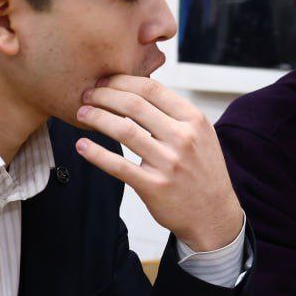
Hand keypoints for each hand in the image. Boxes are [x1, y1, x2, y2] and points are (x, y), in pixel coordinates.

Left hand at [75, 75, 243, 250]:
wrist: (213, 214)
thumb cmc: (203, 171)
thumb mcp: (201, 135)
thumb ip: (175, 114)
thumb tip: (139, 90)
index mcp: (193, 120)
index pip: (152, 89)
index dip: (122, 81)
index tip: (105, 81)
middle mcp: (182, 138)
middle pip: (134, 104)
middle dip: (104, 95)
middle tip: (88, 94)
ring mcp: (168, 163)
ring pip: (123, 130)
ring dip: (96, 117)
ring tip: (82, 114)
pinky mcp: (153, 186)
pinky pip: (118, 165)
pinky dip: (96, 153)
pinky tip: (82, 146)